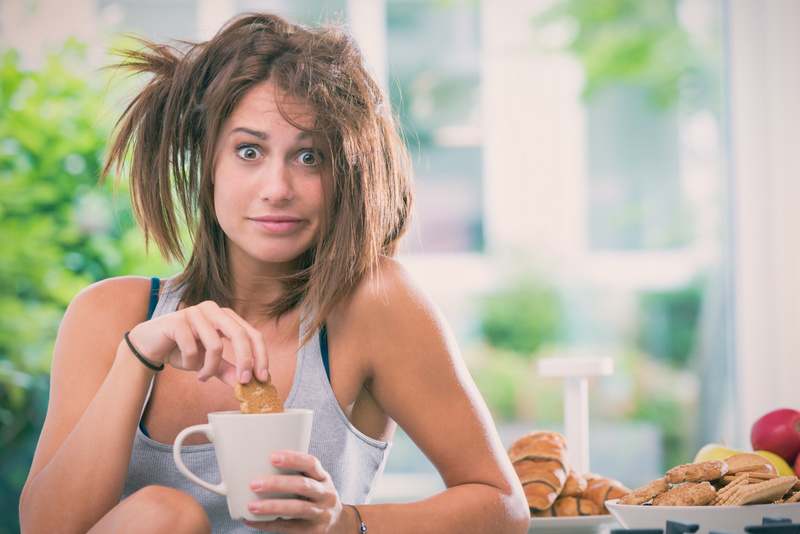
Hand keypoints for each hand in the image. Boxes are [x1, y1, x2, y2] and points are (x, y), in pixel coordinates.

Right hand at [126, 300, 268, 386]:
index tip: (262, 378)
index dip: (260, 356)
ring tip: (202, 376)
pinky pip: (192, 348)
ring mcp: (195, 312)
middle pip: (239, 334)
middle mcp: (213, 310)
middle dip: (245, 361)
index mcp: (226, 316)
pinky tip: (184, 363)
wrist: (148, 345)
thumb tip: (246, 382)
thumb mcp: (208, 362)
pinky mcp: (177, 320)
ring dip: (209, 368)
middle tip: (243, 382)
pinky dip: (191, 363)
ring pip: (215, 345)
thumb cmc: (181, 349)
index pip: (252, 334)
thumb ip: (228, 369)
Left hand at [244, 451, 351, 533]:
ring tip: (252, 506)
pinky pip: (288, 527)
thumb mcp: (315, 482)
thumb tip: (260, 466)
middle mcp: (325, 494)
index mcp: (323, 478)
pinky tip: (253, 521)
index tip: (272, 457)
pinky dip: (268, 524)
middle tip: (255, 484)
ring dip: (273, 506)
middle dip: (278, 484)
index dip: (293, 459)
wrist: (336, 523)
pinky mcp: (312, 531)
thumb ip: (298, 474)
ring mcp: (320, 513)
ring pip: (297, 508)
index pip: (311, 463)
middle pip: (303, 486)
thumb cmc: (317, 497)